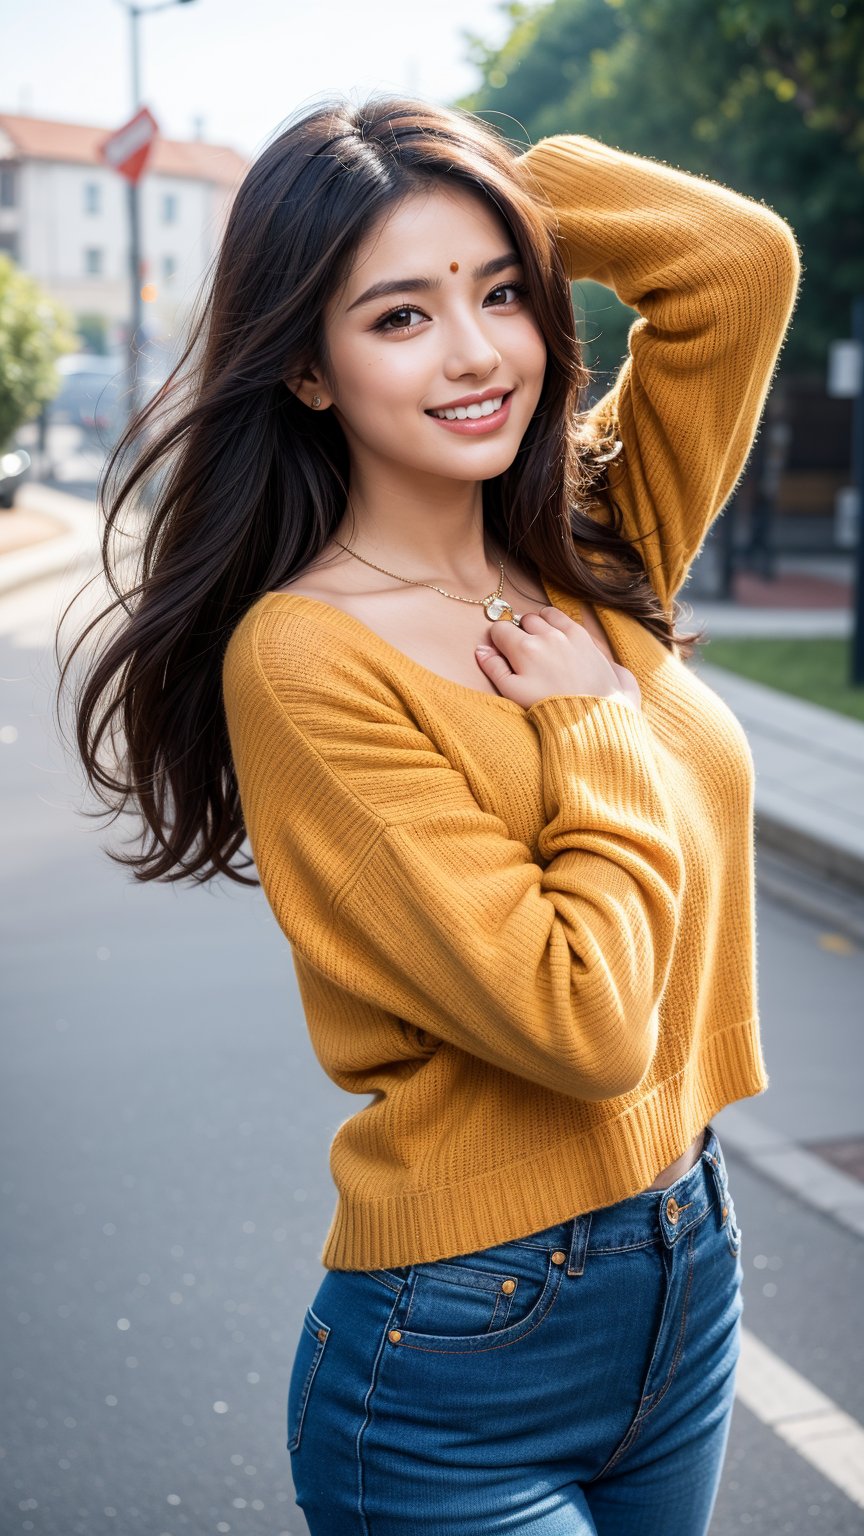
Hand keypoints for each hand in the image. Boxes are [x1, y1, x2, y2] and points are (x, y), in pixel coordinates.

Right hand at [475, 606, 641, 712]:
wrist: (590, 715)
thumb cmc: (549, 708)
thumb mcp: (513, 694)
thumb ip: (494, 668)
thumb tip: (481, 649)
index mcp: (523, 648)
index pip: (499, 629)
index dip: (498, 641)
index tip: (504, 652)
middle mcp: (545, 635)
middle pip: (522, 619)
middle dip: (520, 632)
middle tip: (525, 653)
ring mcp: (566, 633)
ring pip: (543, 615)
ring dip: (539, 625)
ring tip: (542, 644)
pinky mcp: (584, 636)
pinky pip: (564, 617)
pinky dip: (557, 623)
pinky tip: (558, 639)